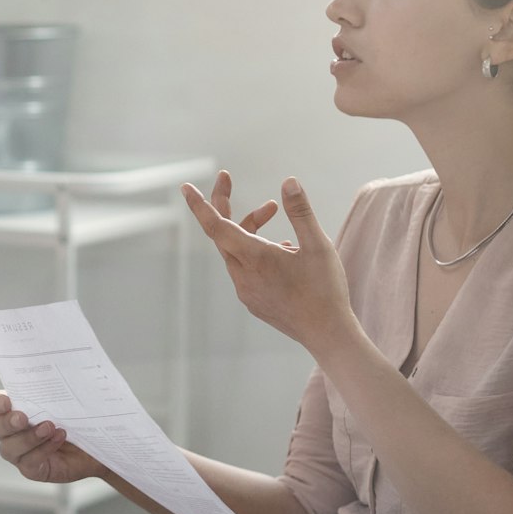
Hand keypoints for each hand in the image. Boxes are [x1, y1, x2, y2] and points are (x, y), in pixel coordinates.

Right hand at [0, 391, 103, 485]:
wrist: (99, 441)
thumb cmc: (79, 415)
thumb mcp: (67, 396)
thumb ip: (54, 386)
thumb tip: (57, 364)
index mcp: (13, 408)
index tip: (6, 402)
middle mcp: (11, 431)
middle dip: (9, 422)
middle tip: (23, 417)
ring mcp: (19, 452)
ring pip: (10, 447)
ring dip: (28, 438)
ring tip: (49, 427)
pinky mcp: (31, 468)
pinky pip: (29, 461)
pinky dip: (43, 449)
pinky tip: (58, 438)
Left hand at [181, 171, 356, 356]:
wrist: (326, 334)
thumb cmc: (325, 289)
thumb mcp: (318, 245)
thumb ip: (300, 212)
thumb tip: (289, 181)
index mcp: (255, 258)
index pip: (217, 226)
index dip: (201, 205)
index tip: (186, 187)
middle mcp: (243, 276)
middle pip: (222, 234)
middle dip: (225, 205)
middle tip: (227, 179)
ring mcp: (245, 291)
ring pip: (235, 251)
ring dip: (248, 229)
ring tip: (274, 214)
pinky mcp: (252, 301)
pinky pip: (245, 269)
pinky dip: (255, 252)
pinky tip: (282, 251)